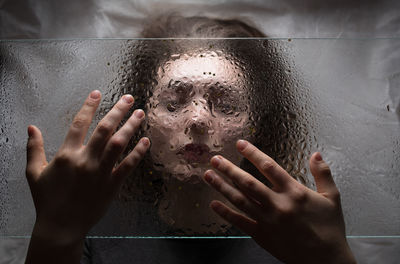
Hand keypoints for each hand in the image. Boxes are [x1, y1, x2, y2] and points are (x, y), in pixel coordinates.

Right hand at [25, 90, 148, 262]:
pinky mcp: (113, 184)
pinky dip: (138, 152)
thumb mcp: (34, 173)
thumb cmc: (47, 199)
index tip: (98, 93)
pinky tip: (145, 141)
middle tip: (129, 98)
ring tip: (140, 113)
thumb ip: (34, 148)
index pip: (79, 123)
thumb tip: (31, 127)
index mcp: (67, 154)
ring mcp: (101, 171)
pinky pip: (128, 165)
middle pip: (105, 129)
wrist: (61, 226)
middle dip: (118, 110)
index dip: (89, 106)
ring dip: (131, 126)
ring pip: (119, 143)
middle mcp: (86, 159)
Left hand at [203, 140, 355, 263]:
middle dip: (229, 169)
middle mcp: (277, 204)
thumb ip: (323, 174)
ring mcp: (267, 220)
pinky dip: (225, 213)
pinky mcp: (261, 235)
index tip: (240, 144)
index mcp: (293, 192)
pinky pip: (240, 222)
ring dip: (222, 187)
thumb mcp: (332, 198)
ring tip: (208, 176)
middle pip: (247, 182)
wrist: (326, 260)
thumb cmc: (330, 228)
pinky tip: (213, 204)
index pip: (268, 167)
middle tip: (215, 159)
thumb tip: (316, 154)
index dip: (253, 153)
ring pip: (240, 200)